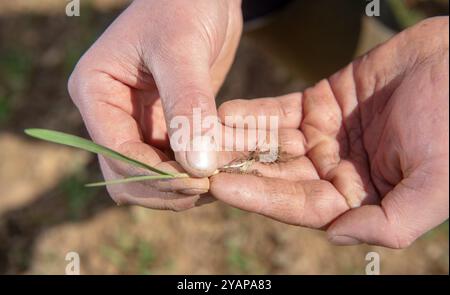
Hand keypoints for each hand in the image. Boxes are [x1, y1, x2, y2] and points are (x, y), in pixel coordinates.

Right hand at [68, 0, 241, 209]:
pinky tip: (222, 168)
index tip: (199, 182)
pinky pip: (174, 162)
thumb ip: (188, 105)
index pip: (116, 152)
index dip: (155, 175)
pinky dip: (195, 172)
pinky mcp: (163, 126)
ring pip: (151, 177)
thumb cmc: (183, 4)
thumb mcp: (182, 48)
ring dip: (183, 185)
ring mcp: (136, 122)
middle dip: (167, 187)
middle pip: (128, 175)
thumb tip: (198, 167)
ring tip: (221, 180)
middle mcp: (111, 113)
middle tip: (210, 188)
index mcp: (96, 92)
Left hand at [210, 17, 448, 247]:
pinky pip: (281, 111)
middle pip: (278, 175)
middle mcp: (337, 172)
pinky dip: (254, 113)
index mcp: (359, 199)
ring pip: (274, 143)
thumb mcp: (437, 183)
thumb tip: (336, 236)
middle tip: (198, 162)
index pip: (299, 205)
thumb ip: (391, 222)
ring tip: (201, 136)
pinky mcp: (321, 104)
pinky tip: (225, 113)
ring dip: (238, 142)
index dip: (259, 197)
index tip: (220, 186)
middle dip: (238, 170)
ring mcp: (326, 138)